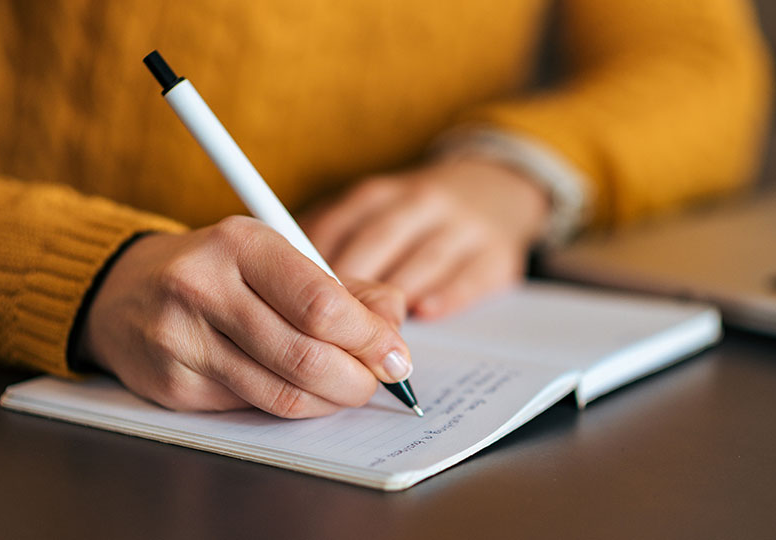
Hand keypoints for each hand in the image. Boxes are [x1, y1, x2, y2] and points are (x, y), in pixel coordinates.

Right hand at [76, 216, 411, 417]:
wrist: (124, 290)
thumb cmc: (220, 271)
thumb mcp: (279, 258)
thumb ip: (344, 287)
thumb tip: (393, 323)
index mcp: (241, 243)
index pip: (321, 303)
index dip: (369, 338)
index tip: (395, 354)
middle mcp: (204, 287)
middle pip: (306, 355)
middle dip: (357, 378)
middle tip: (376, 381)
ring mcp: (182, 339)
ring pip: (281, 393)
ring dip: (329, 400)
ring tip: (346, 388)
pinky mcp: (172, 384)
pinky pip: (252, 408)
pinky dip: (291, 406)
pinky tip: (300, 390)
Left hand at [302, 158, 550, 318]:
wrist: (495, 189)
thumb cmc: (414, 217)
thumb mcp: (372, 214)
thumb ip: (331, 242)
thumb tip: (278, 286)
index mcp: (378, 195)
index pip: (338, 226)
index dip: (313, 266)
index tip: (291, 300)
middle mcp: (420, 203)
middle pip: (378, 242)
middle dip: (351, 287)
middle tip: (327, 328)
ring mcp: (462, 226)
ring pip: (423, 259)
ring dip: (395, 296)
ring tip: (370, 334)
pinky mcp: (497, 253)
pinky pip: (470, 275)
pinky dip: (446, 295)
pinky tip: (425, 312)